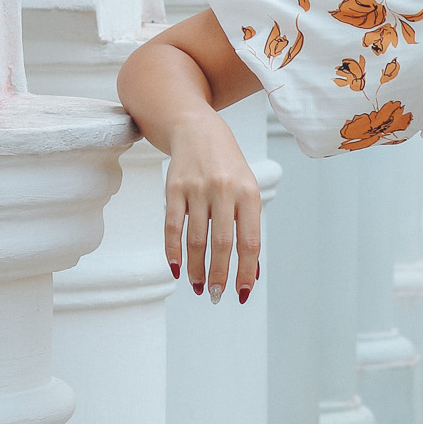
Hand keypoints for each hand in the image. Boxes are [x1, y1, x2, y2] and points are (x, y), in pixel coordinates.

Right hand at [164, 114, 261, 301]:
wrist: (196, 128)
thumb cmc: (227, 167)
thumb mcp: (247, 190)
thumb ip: (248, 227)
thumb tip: (251, 270)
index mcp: (249, 193)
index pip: (249, 241)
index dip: (246, 270)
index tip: (243, 292)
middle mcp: (224, 190)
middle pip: (222, 243)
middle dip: (219, 274)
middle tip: (216, 295)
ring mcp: (197, 188)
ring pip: (195, 238)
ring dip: (196, 267)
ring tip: (199, 286)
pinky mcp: (173, 188)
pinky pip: (172, 225)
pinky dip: (173, 250)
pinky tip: (176, 269)